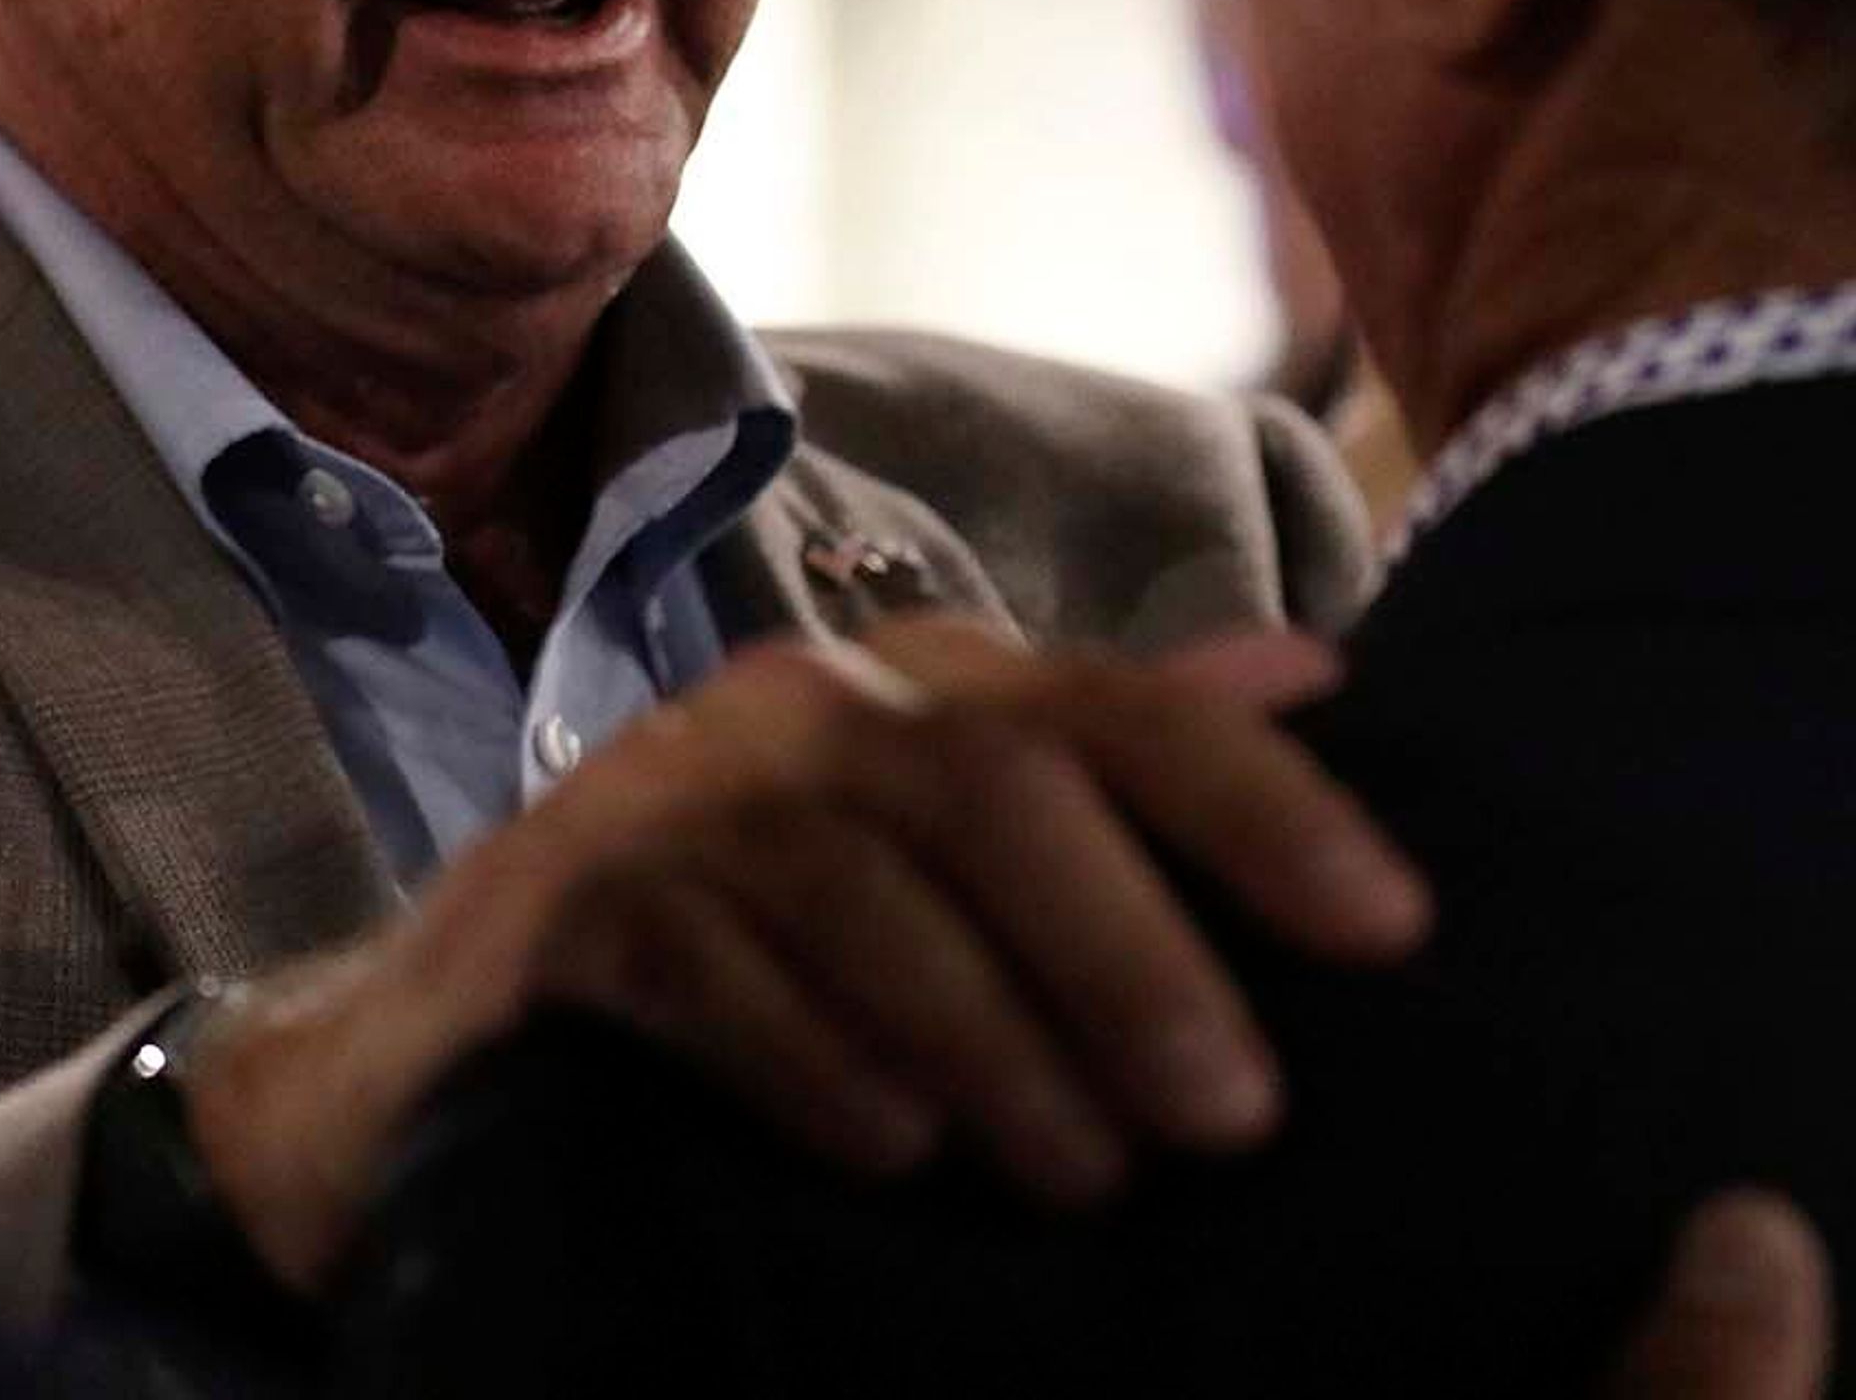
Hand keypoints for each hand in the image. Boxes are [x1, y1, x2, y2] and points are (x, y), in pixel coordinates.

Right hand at [184, 616, 1429, 1290]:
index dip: (1266, 805)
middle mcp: (802, 708)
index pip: (1119, 712)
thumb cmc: (763, 952)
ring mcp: (668, 792)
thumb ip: (1112, 764)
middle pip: (992, 788)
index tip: (1398, 927)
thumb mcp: (946, 855)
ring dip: (990, 1032)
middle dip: (1130, 951)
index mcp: (924, 688)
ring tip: (1089, 1180)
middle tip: (1235, 1118)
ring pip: (854, 880)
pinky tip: (897, 1151)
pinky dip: (811, 1057)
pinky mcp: (559, 904)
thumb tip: (1314, 676)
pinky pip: (700, 964)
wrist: (457, 1039)